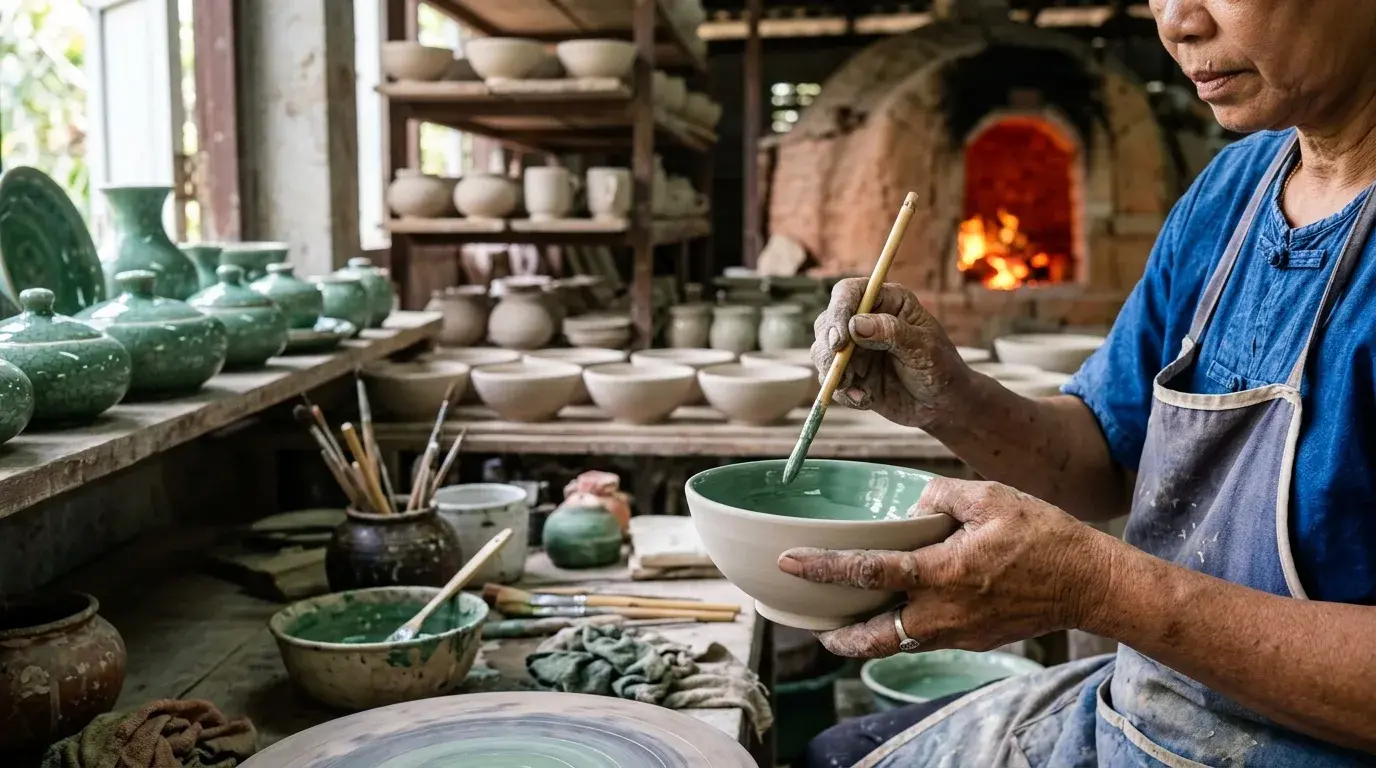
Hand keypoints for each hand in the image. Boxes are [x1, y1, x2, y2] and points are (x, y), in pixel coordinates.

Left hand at [776, 477, 1112, 657]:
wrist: (1090, 584)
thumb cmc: (1045, 537)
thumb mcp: (992, 497)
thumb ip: (942, 496)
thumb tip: (913, 504)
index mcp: (942, 572)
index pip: (868, 571)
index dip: (822, 568)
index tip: (789, 563)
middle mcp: (943, 612)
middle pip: (871, 636)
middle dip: (834, 634)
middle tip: (809, 623)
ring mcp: (957, 632)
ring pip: (895, 645)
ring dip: (863, 639)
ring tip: (839, 627)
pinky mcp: (972, 640)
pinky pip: (923, 641)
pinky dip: (898, 634)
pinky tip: (892, 616)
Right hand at [812, 278, 968, 428]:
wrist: (943, 405)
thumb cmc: (942, 369)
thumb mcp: (924, 348)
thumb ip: (892, 333)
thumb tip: (856, 324)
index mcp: (887, 302)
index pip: (849, 292)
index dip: (838, 310)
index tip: (840, 339)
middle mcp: (866, 321)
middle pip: (827, 322)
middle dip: (828, 348)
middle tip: (839, 369)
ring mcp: (855, 349)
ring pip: (822, 352)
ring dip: (832, 373)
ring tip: (857, 389)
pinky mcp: (851, 375)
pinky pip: (831, 381)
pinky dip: (843, 393)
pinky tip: (866, 400)